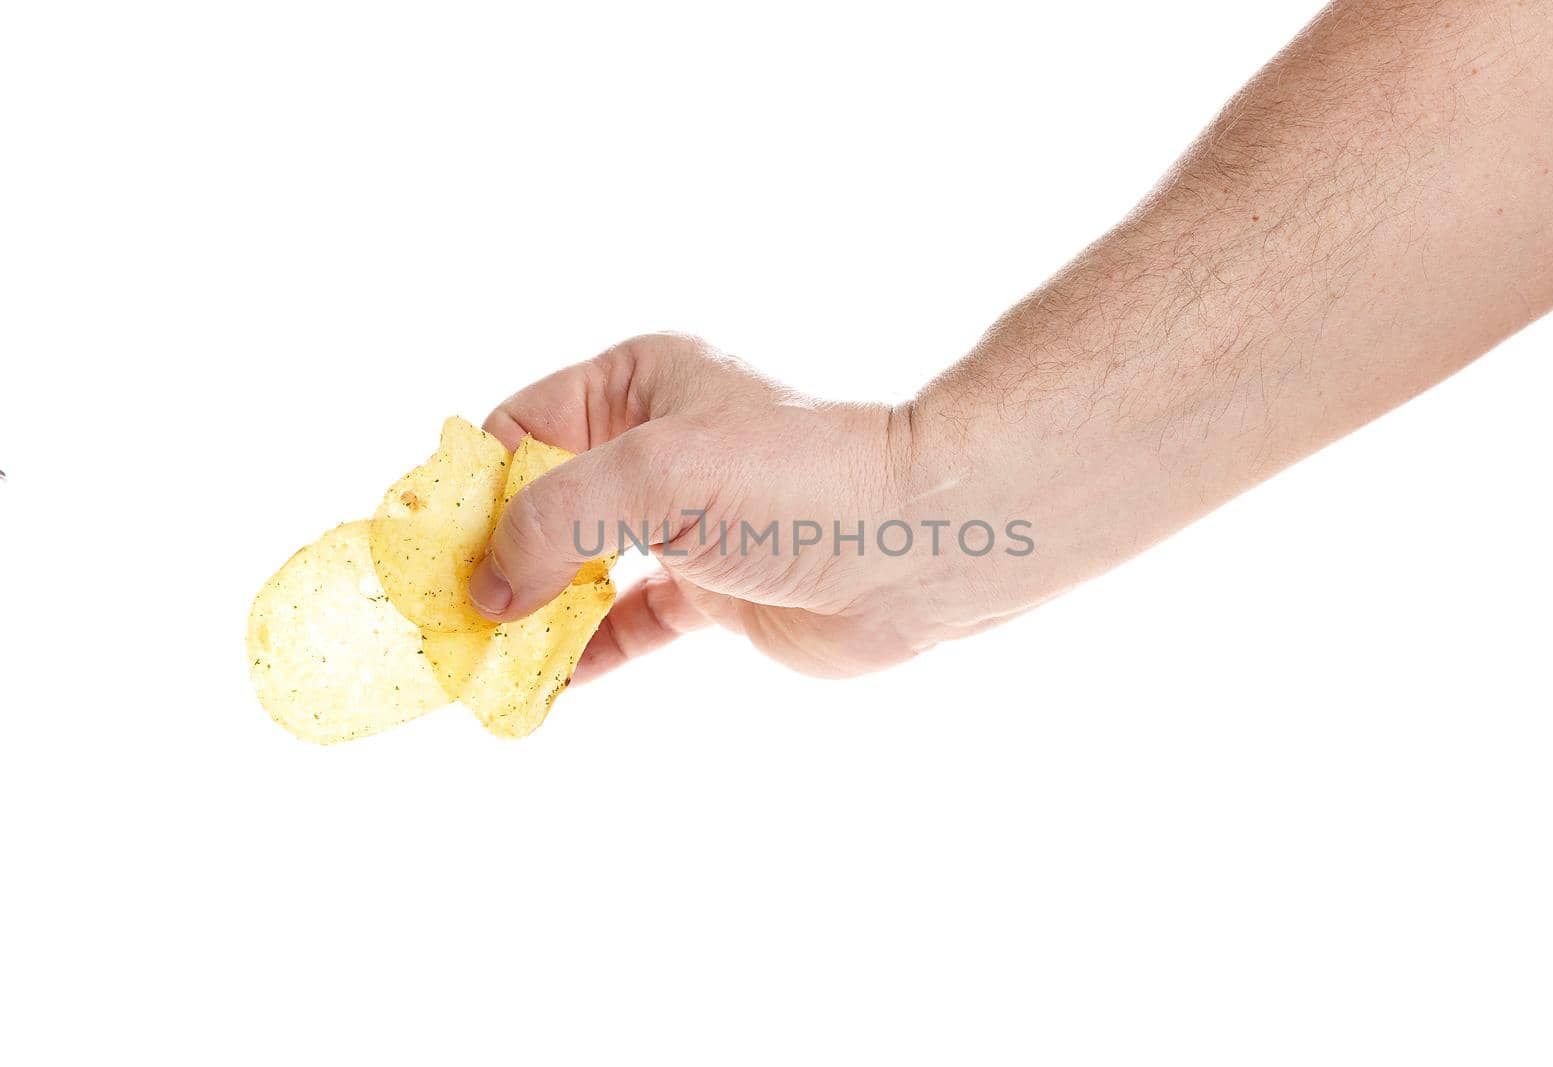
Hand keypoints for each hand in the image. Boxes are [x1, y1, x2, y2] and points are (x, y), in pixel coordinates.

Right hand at [468, 333, 953, 679]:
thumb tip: (485, 592)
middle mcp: (655, 447)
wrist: (921, 543)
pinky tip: (545, 687)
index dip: (464, 488)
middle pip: (540, 503)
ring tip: (477, 663)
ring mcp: (683, 522)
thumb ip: (551, 519)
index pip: (517, 430)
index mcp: (635, 385)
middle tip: (437, 618)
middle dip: (489, 560)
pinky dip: (586, 653)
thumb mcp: (654, 473)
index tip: (417, 550)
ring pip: (580, 569)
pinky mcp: (713, 590)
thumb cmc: (796, 479)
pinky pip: (627, 623)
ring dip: (531, 616)